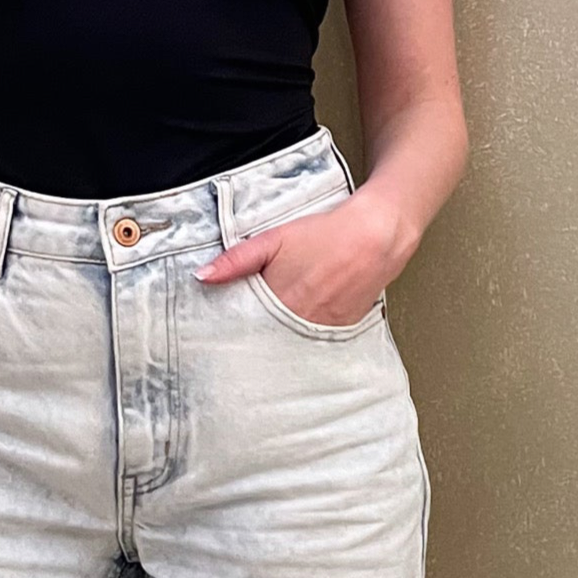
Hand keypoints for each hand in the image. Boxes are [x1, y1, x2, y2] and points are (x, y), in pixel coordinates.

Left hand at [195, 194, 392, 326]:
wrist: (375, 236)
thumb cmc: (325, 234)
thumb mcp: (274, 239)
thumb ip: (236, 260)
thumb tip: (202, 276)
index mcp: (279, 303)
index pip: (245, 330)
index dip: (233, 330)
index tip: (220, 332)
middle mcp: (300, 323)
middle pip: (267, 341)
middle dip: (254, 339)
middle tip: (242, 338)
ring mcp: (323, 330)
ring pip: (291, 343)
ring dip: (279, 338)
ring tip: (272, 330)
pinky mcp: (341, 330)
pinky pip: (315, 340)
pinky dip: (304, 335)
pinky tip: (301, 323)